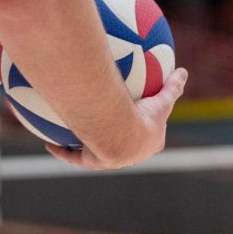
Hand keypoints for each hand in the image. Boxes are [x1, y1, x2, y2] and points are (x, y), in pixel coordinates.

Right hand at [45, 67, 187, 170]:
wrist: (123, 138)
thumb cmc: (144, 119)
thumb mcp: (162, 100)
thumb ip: (173, 86)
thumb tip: (184, 71)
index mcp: (146, 144)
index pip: (149, 138)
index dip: (146, 130)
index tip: (140, 121)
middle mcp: (127, 155)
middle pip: (120, 146)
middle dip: (115, 140)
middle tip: (107, 126)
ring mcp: (108, 160)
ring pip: (93, 153)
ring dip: (84, 147)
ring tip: (75, 136)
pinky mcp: (90, 162)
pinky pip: (72, 157)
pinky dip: (61, 151)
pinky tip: (48, 143)